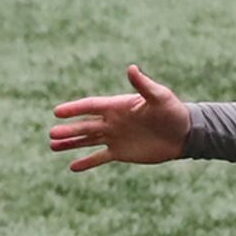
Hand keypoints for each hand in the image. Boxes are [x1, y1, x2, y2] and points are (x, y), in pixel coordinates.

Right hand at [46, 63, 193, 169]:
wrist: (184, 133)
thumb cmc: (172, 111)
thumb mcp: (159, 97)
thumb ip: (143, 85)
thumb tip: (131, 68)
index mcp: (118, 106)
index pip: (91, 107)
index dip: (74, 109)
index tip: (56, 112)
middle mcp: (112, 121)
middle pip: (85, 125)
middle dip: (68, 130)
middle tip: (51, 134)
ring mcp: (115, 137)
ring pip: (87, 140)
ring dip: (71, 143)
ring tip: (53, 146)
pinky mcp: (121, 152)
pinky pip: (100, 158)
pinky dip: (87, 162)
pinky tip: (72, 167)